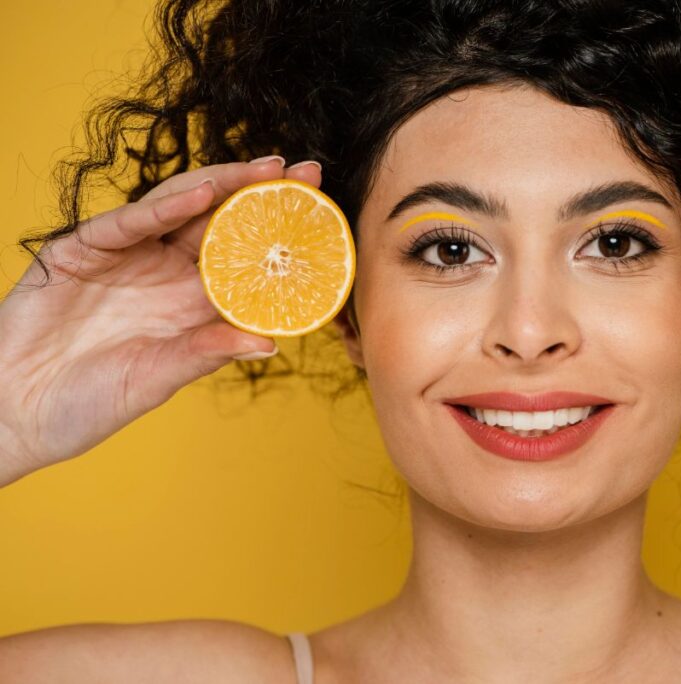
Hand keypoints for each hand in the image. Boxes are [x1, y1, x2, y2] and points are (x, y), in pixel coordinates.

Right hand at [0, 157, 321, 483]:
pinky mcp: (81, 250)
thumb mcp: (155, 380)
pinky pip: (128, 222)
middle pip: (221, 222)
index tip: (325, 216)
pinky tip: (201, 193)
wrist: (14, 413)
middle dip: (263, 194)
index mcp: (190, 305)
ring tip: (267, 170)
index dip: (281, 236)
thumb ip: (204, 354)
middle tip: (309, 170)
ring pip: (179, 208)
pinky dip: (162, 207)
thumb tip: (269, 343)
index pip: (245, 260)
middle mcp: (163, 274)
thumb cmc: (87, 404)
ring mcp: (124, 258)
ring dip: (223, 185)